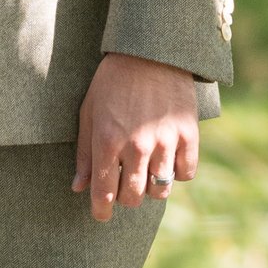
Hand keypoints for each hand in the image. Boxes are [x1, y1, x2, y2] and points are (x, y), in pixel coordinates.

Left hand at [77, 52, 199, 218]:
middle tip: (124, 186)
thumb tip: (78, 187)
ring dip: (151, 189)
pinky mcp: (188, 135)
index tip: (101, 215)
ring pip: (160, 190)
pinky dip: (177, 174)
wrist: (150, 52)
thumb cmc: (111, 82)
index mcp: (107, 142)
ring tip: (146, 173)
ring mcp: (165, 142)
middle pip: (133, 198)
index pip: (103, 194)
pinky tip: (168, 160)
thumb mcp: (88, 113)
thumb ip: (84, 153)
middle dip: (125, 199)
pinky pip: (186, 174)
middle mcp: (137, 147)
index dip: (100, 211)